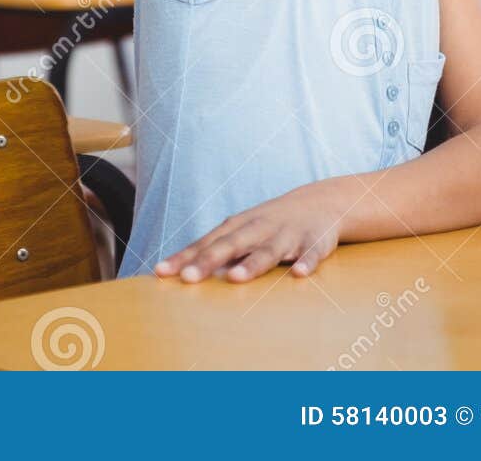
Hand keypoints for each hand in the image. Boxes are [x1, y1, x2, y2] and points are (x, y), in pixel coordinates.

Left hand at [154, 183, 341, 282]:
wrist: (320, 202)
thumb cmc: (270, 224)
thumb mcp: (244, 232)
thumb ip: (219, 252)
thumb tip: (184, 274)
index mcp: (239, 226)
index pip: (207, 243)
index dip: (184, 257)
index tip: (161, 272)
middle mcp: (259, 228)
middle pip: (231, 244)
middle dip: (209, 260)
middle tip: (187, 278)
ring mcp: (287, 234)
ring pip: (268, 250)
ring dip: (252, 264)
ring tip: (235, 278)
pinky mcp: (314, 242)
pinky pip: (310, 254)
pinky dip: (306, 262)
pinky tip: (299, 274)